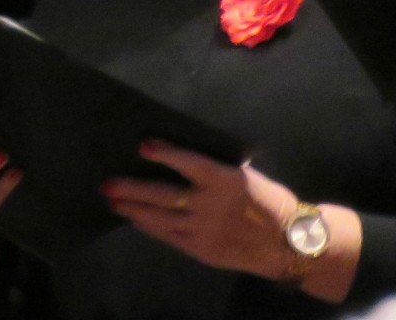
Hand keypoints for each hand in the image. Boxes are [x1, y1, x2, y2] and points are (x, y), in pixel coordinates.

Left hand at [102, 142, 297, 279]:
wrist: (288, 244)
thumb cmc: (270, 202)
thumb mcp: (248, 175)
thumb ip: (219, 167)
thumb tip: (194, 150)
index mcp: (226, 180)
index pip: (190, 164)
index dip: (166, 154)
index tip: (143, 146)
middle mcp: (210, 205)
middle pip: (163, 195)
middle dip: (132, 189)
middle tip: (107, 183)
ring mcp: (204, 230)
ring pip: (160, 218)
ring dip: (133, 209)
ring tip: (112, 201)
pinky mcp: (201, 250)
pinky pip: (169, 237)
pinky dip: (149, 227)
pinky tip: (134, 219)